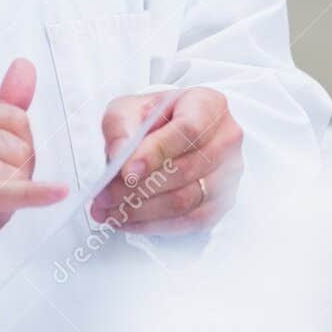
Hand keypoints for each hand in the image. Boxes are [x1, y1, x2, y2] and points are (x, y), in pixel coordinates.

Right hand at [0, 58, 67, 283]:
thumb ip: (2, 106)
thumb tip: (25, 67)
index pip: (17, 120)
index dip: (22, 153)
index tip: (1, 174)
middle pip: (18, 149)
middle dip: (19, 182)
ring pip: (12, 176)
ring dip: (9, 206)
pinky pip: (1, 192)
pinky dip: (32, 195)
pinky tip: (55, 193)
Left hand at [91, 87, 243, 233]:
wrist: (168, 134)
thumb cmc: (150, 119)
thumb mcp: (127, 110)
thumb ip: (120, 128)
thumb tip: (122, 159)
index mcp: (208, 105)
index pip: (188, 130)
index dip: (157, 153)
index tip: (126, 172)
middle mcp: (226, 139)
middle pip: (185, 170)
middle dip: (137, 189)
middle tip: (102, 196)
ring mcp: (228, 174)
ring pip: (186, 200)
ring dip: (141, 211)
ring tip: (107, 211)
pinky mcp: (220, 203)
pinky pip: (188, 222)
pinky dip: (153, 226)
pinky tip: (127, 222)